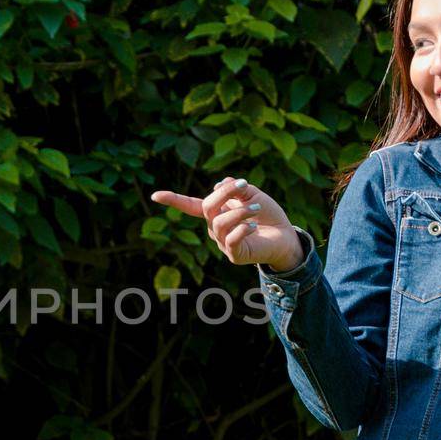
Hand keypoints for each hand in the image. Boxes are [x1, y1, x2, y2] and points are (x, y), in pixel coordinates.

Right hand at [150, 176, 301, 269]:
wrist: (286, 237)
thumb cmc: (268, 215)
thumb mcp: (253, 195)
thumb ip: (237, 189)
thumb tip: (220, 184)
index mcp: (216, 212)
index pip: (191, 206)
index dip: (173, 200)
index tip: (154, 196)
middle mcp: (215, 228)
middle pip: (207, 207)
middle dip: (224, 193)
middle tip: (245, 185)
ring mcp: (223, 243)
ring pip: (219, 222)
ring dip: (240, 211)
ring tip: (258, 208)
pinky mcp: (234, 255)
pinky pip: (231, 239)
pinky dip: (243, 228)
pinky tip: (255, 226)